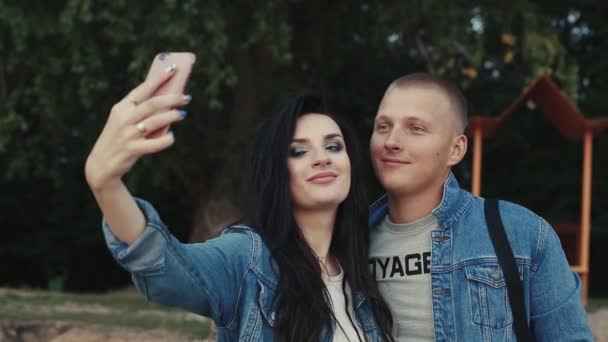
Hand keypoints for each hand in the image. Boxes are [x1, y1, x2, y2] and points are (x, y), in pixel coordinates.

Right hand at [85, 67, 190, 190]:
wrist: (101, 164)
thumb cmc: (120, 138)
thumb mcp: (124, 120)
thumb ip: (141, 110)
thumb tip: (168, 99)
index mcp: (121, 107)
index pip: (142, 89)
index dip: (158, 79)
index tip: (173, 70)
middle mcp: (124, 119)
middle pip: (152, 104)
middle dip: (172, 98)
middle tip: (186, 97)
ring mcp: (128, 135)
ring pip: (155, 121)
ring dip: (172, 116)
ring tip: (182, 114)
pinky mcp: (132, 150)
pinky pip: (155, 143)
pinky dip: (166, 139)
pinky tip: (171, 137)